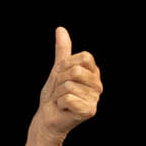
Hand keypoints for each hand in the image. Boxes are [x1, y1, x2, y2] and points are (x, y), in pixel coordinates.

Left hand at [25, 26, 101, 145]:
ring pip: (70, 85)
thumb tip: (60, 29)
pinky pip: (69, 98)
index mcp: (93, 73)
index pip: (83, 57)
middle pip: (76, 71)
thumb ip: (62, 50)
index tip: (62, 76)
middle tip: (60, 91)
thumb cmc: (54, 94)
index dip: (66, 65)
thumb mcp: (57, 69)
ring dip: (59, 94)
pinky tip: (64, 109)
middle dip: (60, 81)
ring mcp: (95, 98)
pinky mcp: (89, 110)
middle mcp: (98, 85)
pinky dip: (60, 103)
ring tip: (62, 101)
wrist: (48, 117)